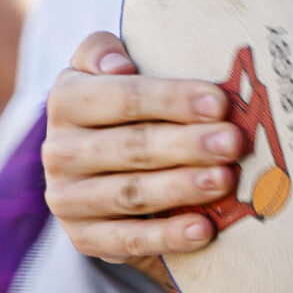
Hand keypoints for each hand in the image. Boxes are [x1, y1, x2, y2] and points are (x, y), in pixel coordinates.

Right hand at [42, 31, 244, 261]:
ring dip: (181, 187)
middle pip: (131, 146)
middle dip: (187, 144)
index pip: (122, 98)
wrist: (103, 166)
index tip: (218, 103)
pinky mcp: (84, 238)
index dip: (171, 99)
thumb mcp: (111, 68)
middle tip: (233, 142)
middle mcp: (60, 151)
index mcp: (66, 101)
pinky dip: (167, 236)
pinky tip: (203, 230)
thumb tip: (118, 64)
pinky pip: (127, 240)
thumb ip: (104, 52)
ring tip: (225, 180)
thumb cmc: (126, 105)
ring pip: (130, 193)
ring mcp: (67, 198)